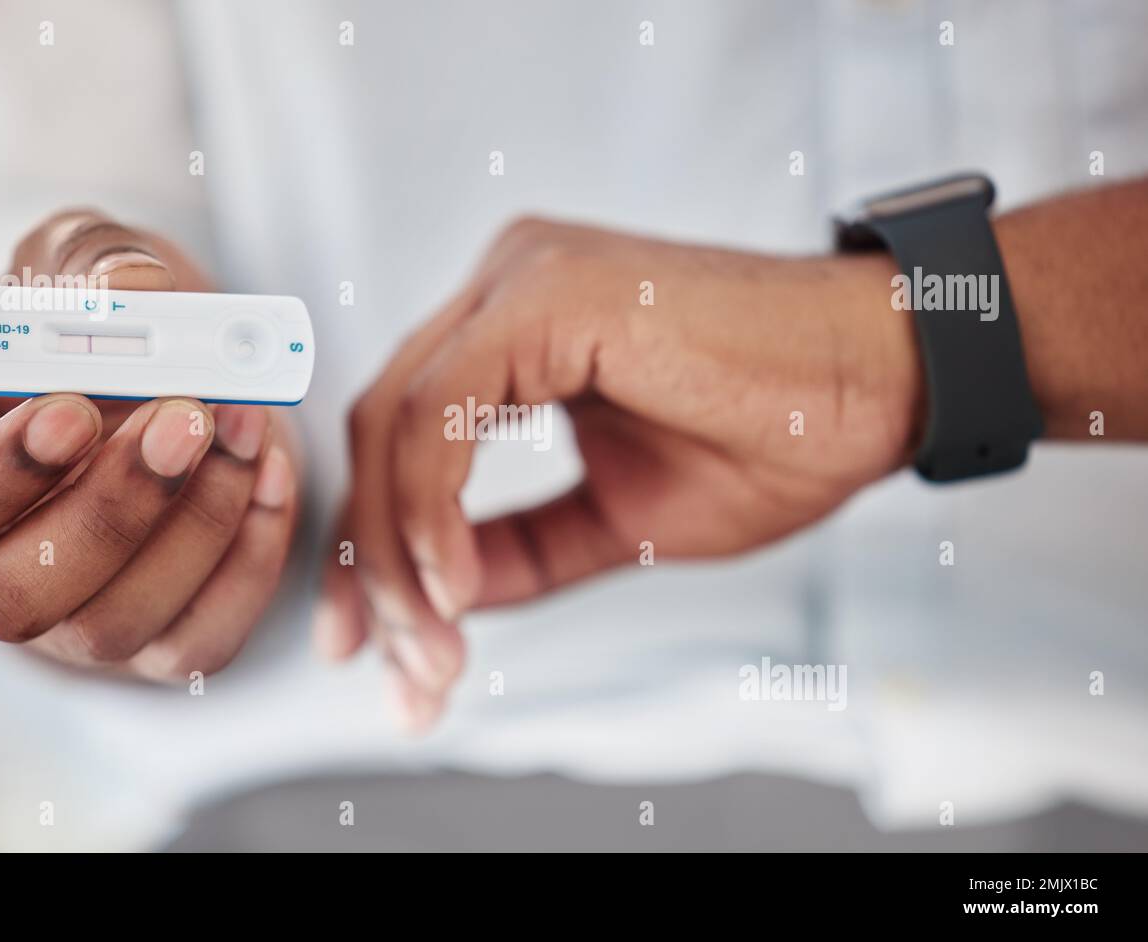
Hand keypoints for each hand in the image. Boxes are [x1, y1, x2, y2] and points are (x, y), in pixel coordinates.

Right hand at [0, 210, 299, 679]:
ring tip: (244, 424)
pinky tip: (270, 471)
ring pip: (114, 624)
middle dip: (111, 511)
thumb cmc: (103, 327)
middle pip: (13, 597)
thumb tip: (133, 287)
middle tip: (184, 419)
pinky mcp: (164, 640)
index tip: (72, 412)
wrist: (174, 380)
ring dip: (197, 525)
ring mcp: (78, 617)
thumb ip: (91, 260)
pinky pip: (202, 639)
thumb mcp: (83, 265)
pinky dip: (250, 559)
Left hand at [318, 216, 918, 728]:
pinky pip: (445, 409)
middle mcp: (504, 290)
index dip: (377, 544)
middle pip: (383, 432)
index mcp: (515, 331)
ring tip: (433, 651)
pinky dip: (431, 506)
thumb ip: (522, 548)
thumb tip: (440, 594)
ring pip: (398, 423)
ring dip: (398, 552)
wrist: (889, 382)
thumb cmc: (778, 435)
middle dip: (372, 562)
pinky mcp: (550, 293)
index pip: (404, 438)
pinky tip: (453, 587)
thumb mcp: (622, 519)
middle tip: (391, 669)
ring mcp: (522, 280)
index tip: (376, 644)